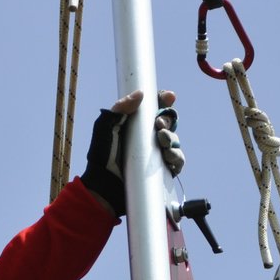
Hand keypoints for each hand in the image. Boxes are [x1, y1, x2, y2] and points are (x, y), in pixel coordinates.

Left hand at [80, 90, 182, 215]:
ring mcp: (156, 154)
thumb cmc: (101, 157)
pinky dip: (177, 157)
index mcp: (136, 124)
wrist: (104, 185)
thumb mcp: (104, 128)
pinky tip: (168, 157)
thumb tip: (140, 94)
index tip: (169, 97)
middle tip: (158, 125)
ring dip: (172, 139)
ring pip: (175, 141)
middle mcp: (148, 137)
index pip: (155, 108)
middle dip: (168, 120)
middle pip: (168, 122)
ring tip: (162, 142)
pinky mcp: (162, 171)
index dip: (164, 101)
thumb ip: (118, 109)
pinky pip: (178, 161)